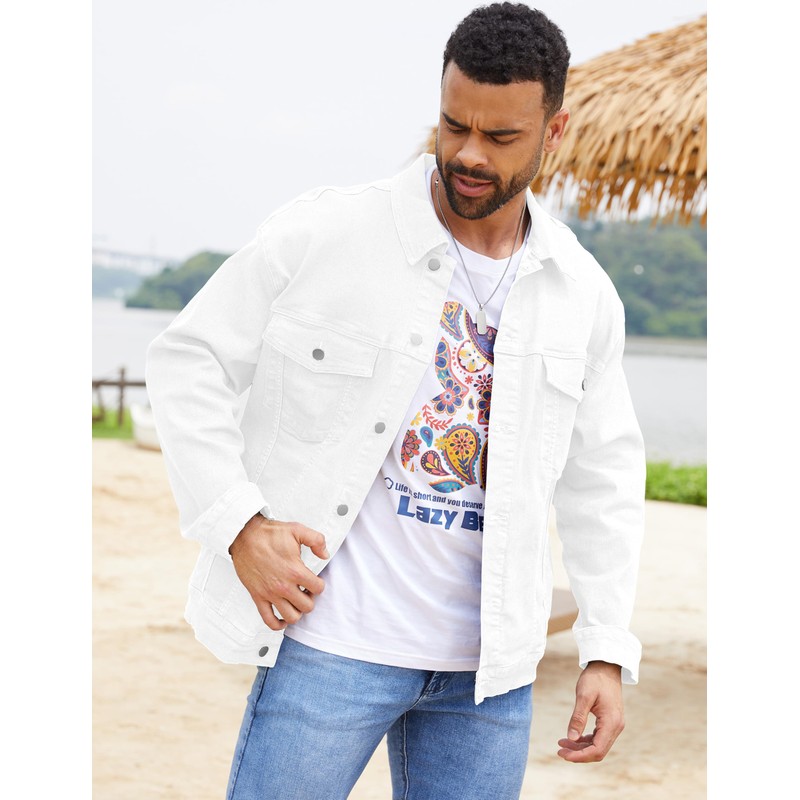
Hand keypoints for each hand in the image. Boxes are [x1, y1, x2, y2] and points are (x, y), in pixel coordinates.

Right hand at [229, 515, 329, 630]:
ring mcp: (270, 594)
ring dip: (297, 611)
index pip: (318, 588)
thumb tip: (325, 555)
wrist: (245, 537)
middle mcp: (283, 586)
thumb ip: (317, 540)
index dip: (319, 584)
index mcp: (295, 571)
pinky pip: (268, 620)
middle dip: (310, 599)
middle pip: (307, 606)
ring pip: (291, 617)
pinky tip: (283, 618)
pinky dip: (278, 624)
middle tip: (306, 591)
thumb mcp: (298, 530)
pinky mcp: (258, 597)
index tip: (315, 580)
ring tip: (296, 601)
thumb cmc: (269, 534)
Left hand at [557, 661, 624, 762]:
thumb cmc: (595, 678)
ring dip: (581, 747)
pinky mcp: (611, 721)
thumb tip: (571, 738)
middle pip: (598, 751)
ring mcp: (615, 725)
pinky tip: (573, 737)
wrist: (606, 666)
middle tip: (559, 750)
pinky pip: (599, 737)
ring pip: (598, 745)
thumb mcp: (583, 696)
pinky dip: (586, 740)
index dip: (579, 756)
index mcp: (611, 723)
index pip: (597, 750)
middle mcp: (616, 727)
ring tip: (562, 743)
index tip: (563, 754)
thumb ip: (578, 718)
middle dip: (578, 754)